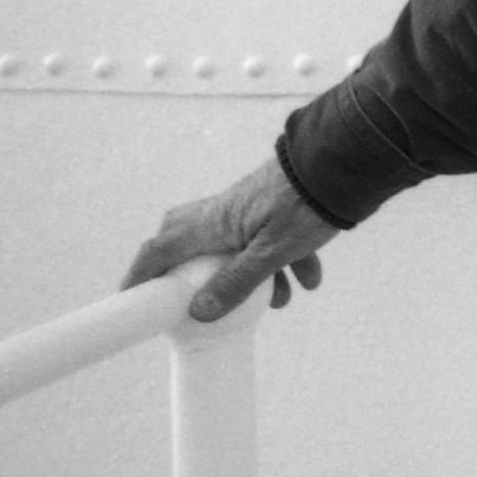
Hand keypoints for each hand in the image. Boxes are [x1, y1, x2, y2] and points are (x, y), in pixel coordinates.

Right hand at [123, 156, 340, 321]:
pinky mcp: (276, 205)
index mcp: (213, 222)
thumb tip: (199, 312)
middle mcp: (225, 212)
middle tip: (193, 295)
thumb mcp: (271, 252)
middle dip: (191, 271)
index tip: (130, 297)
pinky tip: (310, 279)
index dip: (141, 273)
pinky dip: (286, 260)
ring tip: (282, 301)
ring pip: (240, 246)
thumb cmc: (306, 204)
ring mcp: (250, 207)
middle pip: (192, 242)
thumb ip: (236, 283)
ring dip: (257, 276)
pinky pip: (271, 238)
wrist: (346, 164)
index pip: (161, 248)